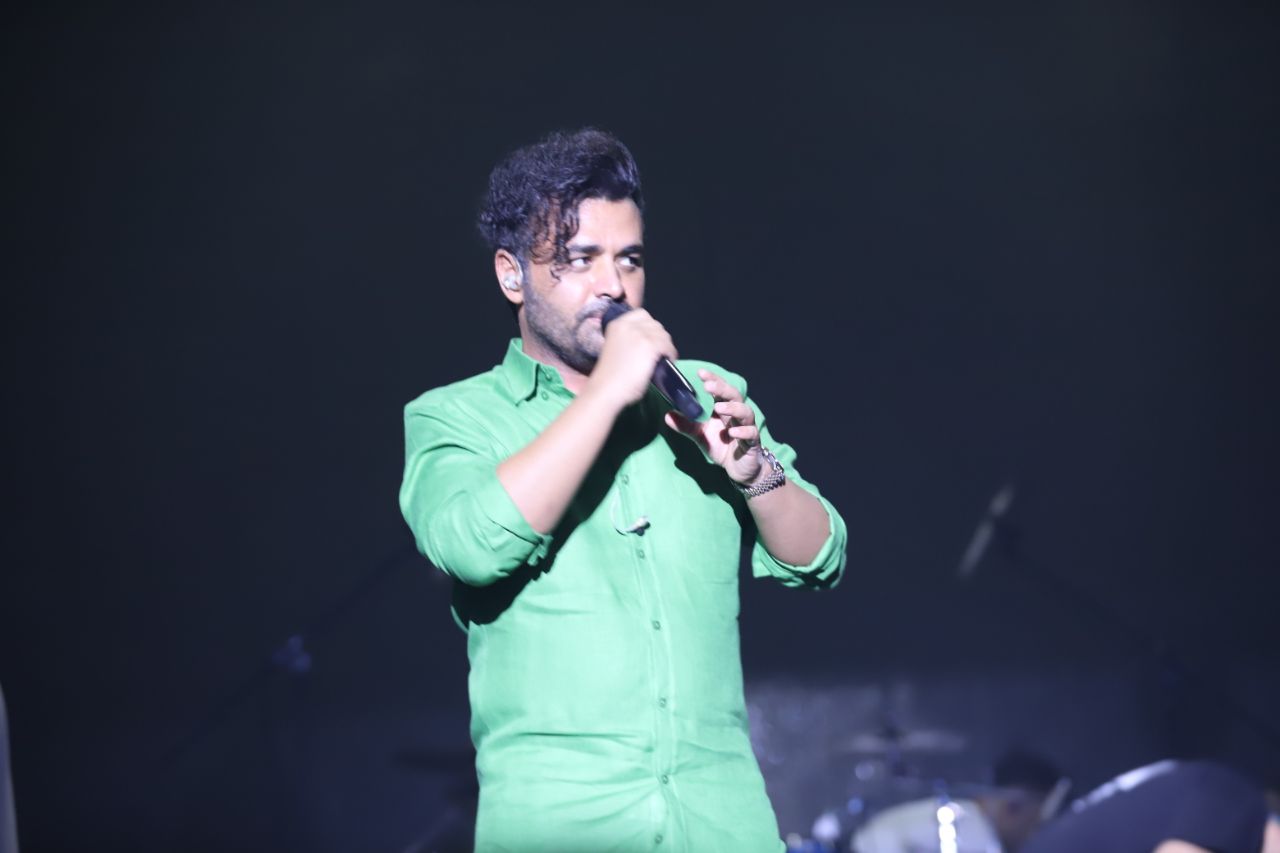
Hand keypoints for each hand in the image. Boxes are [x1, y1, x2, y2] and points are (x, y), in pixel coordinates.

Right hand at [584, 308, 676, 410]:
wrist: (606, 389)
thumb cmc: (609, 377)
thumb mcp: (616, 348)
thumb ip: (629, 340)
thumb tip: (648, 342)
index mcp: (616, 324)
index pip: (642, 315)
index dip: (649, 327)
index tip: (650, 339)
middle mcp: (628, 325)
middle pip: (654, 324)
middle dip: (658, 337)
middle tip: (659, 350)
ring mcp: (639, 334)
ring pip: (663, 334)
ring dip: (665, 345)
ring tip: (663, 357)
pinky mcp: (650, 345)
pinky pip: (667, 345)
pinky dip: (670, 353)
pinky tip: (668, 361)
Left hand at [664, 369, 764, 486]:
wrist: (740, 469)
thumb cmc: (722, 447)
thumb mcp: (701, 436)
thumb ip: (686, 426)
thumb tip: (667, 415)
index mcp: (723, 410)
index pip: (720, 390)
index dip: (713, 380)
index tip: (701, 373)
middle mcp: (736, 415)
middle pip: (734, 396)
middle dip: (722, 389)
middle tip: (708, 386)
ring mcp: (746, 427)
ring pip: (746, 412)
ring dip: (733, 408)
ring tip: (719, 407)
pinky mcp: (752, 442)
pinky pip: (751, 433)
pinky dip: (743, 431)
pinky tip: (732, 432)